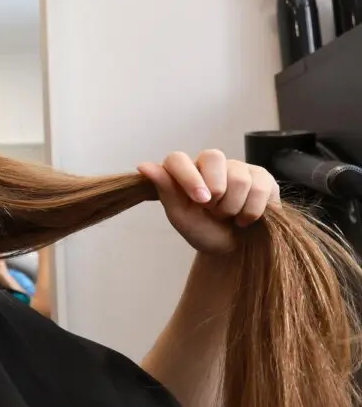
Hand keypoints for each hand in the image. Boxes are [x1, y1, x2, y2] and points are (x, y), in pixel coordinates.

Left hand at [137, 150, 280, 255]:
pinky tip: (245, 218)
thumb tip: (143, 166)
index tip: (200, 201)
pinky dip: (252, 210)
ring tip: (227, 215)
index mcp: (185, 169)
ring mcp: (238, 167)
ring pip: (239, 178)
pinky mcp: (262, 177)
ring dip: (233, 207)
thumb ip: (165, 189)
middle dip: (216, 193)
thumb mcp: (180, 215)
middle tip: (212, 211)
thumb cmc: (202, 229)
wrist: (232, 249)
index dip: (189, 177)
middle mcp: (211, 162)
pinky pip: (260, 188)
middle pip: (214, 157)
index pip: (178, 158)